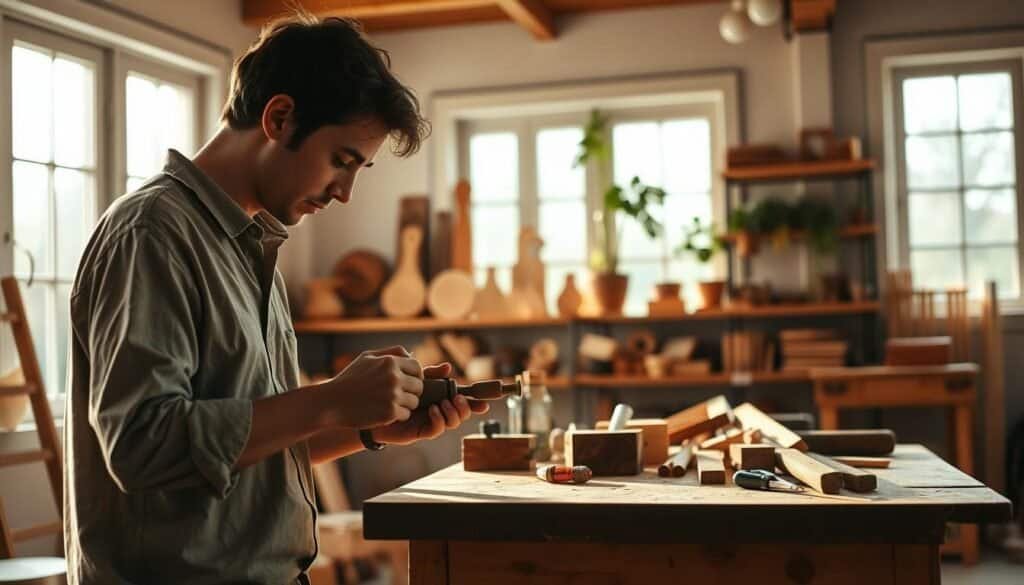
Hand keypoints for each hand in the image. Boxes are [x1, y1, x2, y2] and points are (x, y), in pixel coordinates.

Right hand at [316, 346, 423, 428]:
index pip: (417, 368)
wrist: (331, 402)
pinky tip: (384, 413)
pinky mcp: (389, 413)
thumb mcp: (367, 357)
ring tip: (389, 404)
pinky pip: (406, 415)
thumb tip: (412, 356)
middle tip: (397, 396)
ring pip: (414, 402)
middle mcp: (393, 377)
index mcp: (389, 362)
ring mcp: (392, 396)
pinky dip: (397, 416)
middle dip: (411, 391)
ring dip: (405, 405)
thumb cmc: (349, 379)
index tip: (406, 383)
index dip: (414, 376)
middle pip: (419, 386)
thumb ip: (390, 353)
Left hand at [372, 363, 488, 445]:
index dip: (475, 402)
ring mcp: (431, 422)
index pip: (462, 400)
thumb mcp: (415, 379)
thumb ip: (431, 374)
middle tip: (458, 398)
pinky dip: (439, 419)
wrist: (374, 407)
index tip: (485, 402)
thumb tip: (448, 367)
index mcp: (440, 398)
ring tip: (443, 403)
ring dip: (453, 412)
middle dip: (466, 407)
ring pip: (453, 423)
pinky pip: (437, 429)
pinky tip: (433, 409)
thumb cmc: (394, 392)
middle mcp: (439, 411)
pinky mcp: (421, 431)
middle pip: (463, 414)